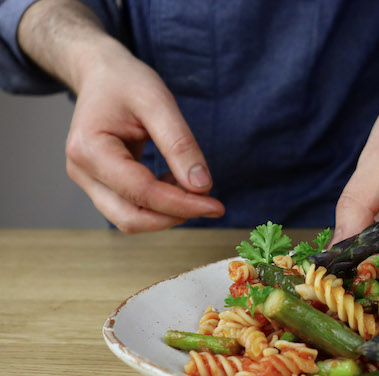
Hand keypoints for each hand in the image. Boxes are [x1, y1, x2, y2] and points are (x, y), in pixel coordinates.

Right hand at [64, 43, 223, 231]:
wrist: (101, 73)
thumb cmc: (126, 82)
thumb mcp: (158, 101)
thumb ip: (180, 144)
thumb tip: (201, 186)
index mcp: (89, 149)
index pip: (141, 192)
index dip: (182, 204)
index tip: (216, 206)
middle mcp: (82, 172)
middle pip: (131, 218)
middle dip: (174, 216)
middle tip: (211, 204)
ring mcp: (88, 181)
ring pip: (130, 219)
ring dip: (167, 213)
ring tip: (191, 186)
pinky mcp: (101, 185)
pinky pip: (131, 208)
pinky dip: (159, 205)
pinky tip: (176, 182)